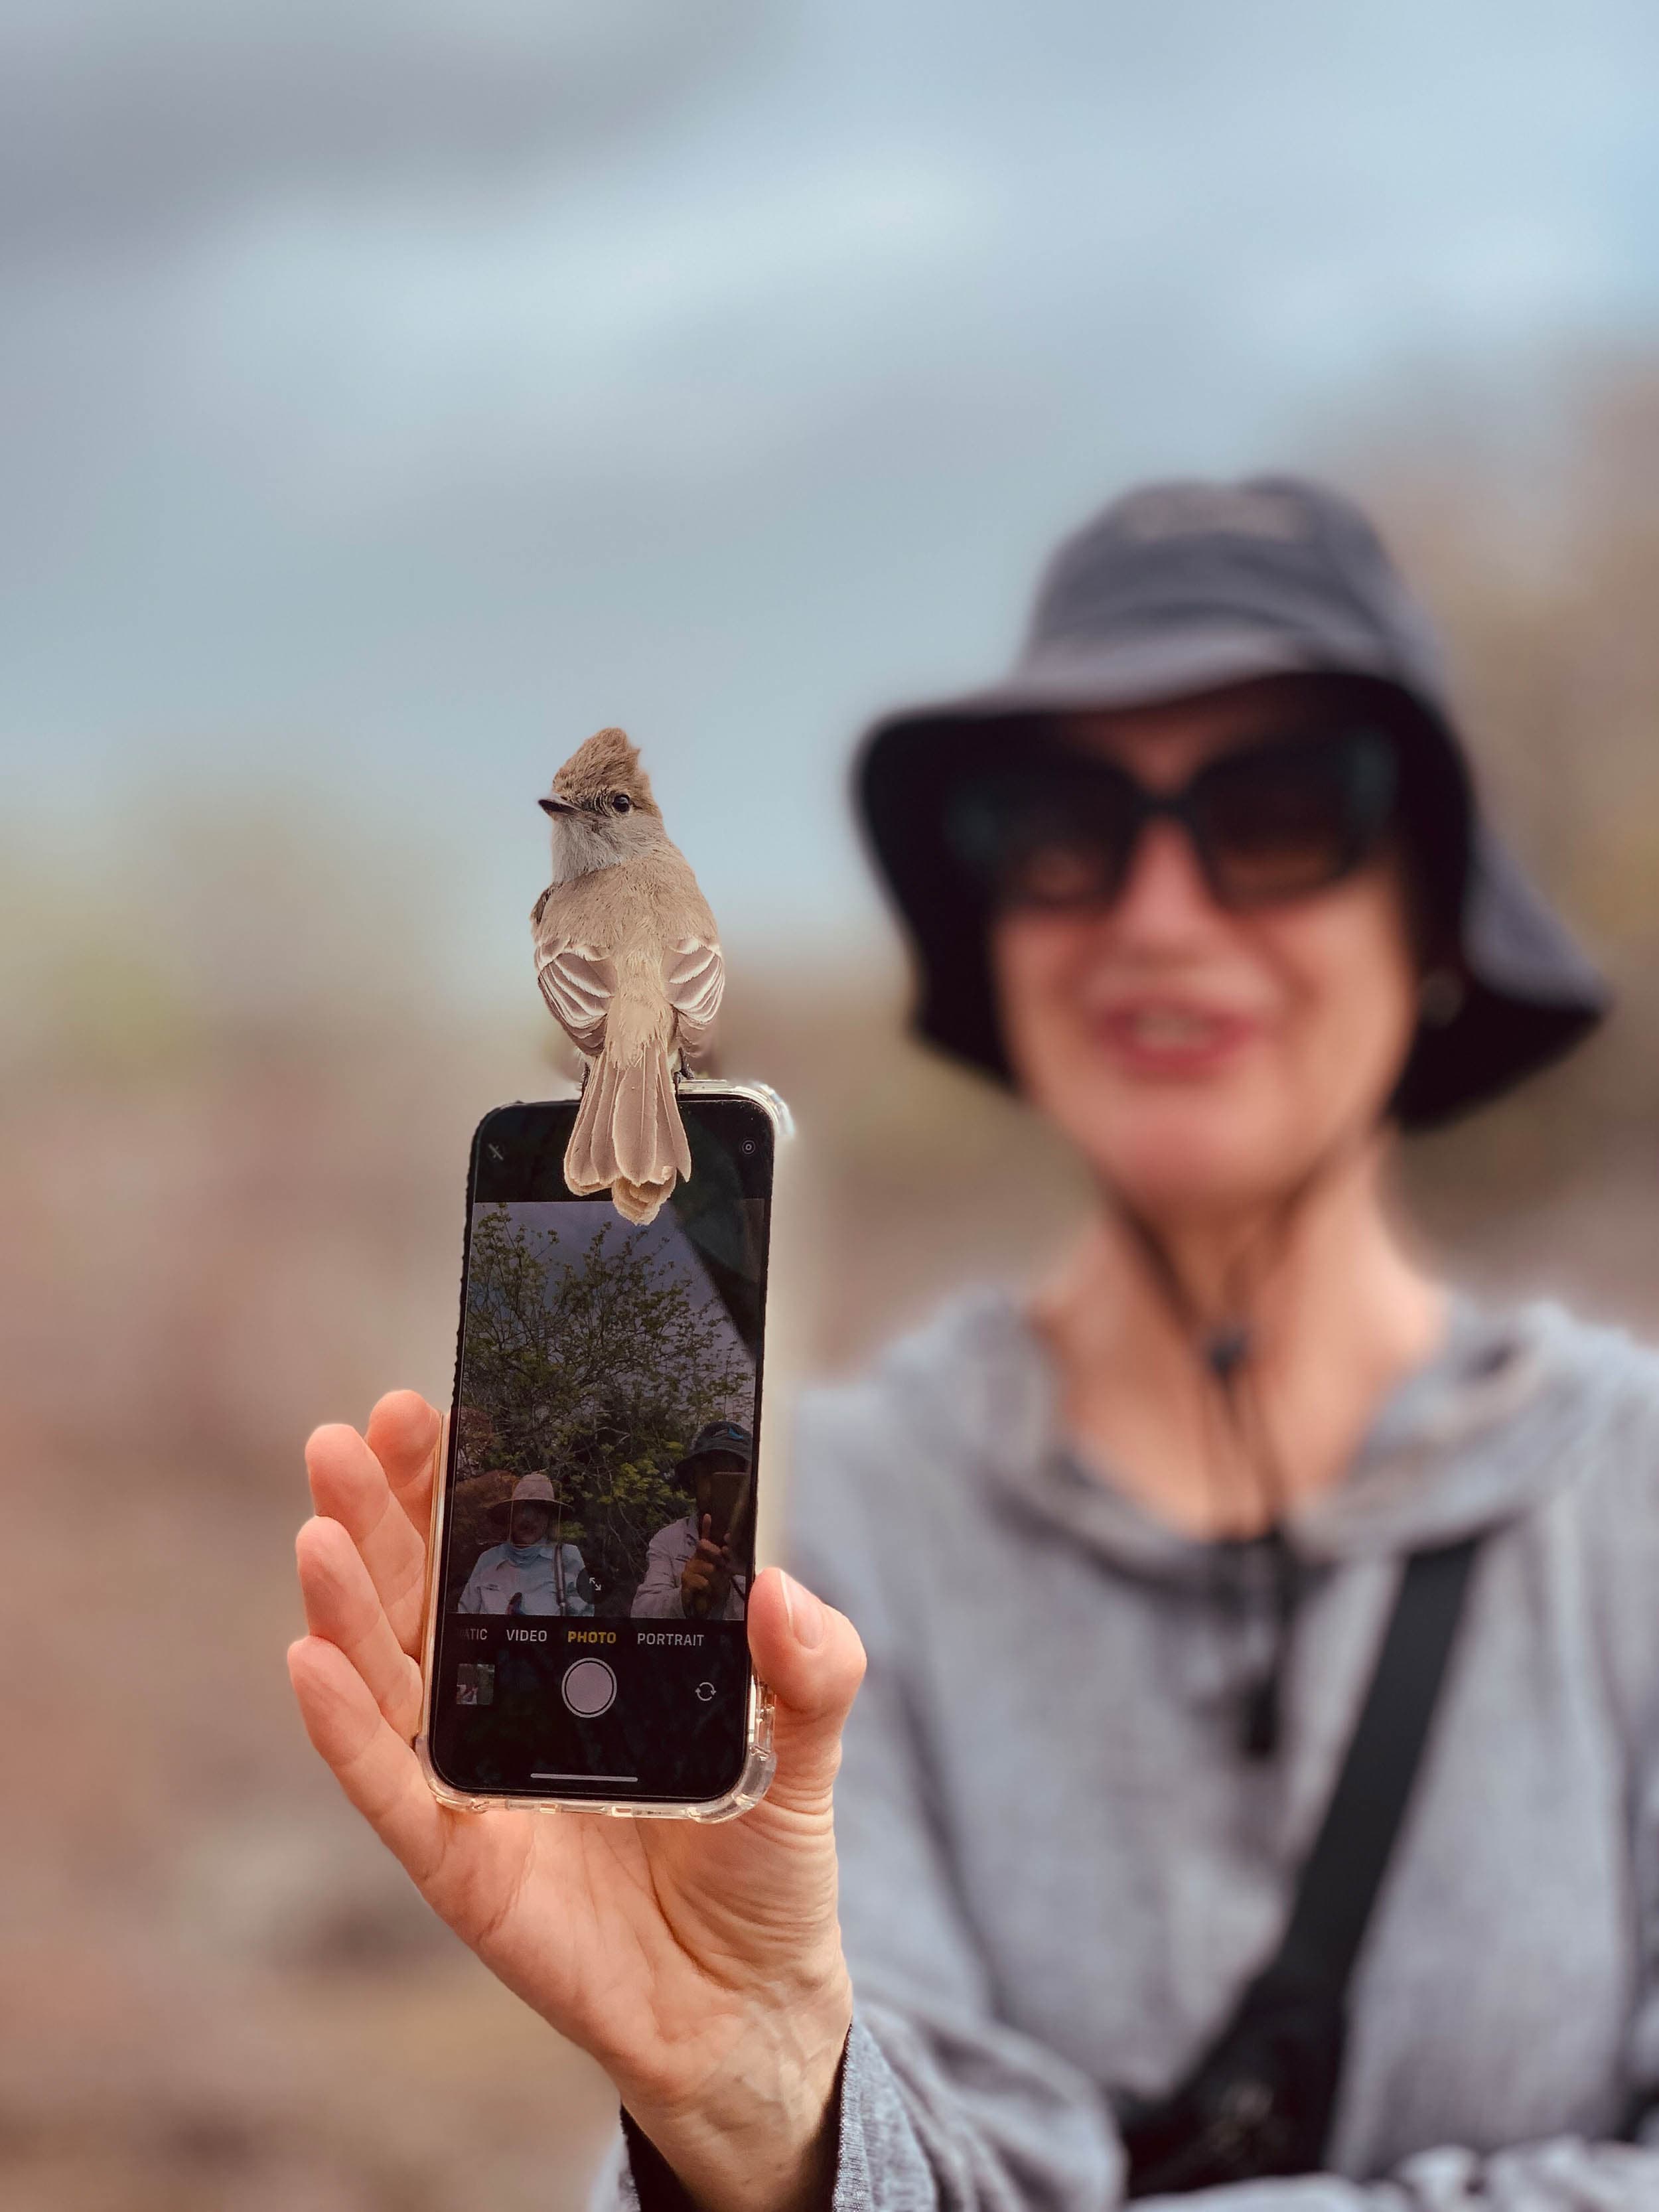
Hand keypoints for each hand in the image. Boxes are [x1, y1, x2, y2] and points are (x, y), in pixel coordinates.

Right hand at [289, 1394, 863, 2211]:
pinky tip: (309, 1661)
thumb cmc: (761, 1863)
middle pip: (426, 1595)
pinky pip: (392, 1788)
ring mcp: (475, 1782)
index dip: (462, 1482)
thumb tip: (780, 1589)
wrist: (749, 2006)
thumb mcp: (802, 1754)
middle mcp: (510, 1705)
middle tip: (349, 1435)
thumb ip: (810, 1672)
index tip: (436, 1406)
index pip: (506, 1551)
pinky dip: (347, 1730)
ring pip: (391, 1677)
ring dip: (346, 1602)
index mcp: (577, 1657)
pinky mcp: (463, 1864)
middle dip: (384, 1514)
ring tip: (320, 1528)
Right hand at [681, 1514, 734, 1617]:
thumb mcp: (722, 1571)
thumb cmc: (713, 1586)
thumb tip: (726, 1545)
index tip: (708, 1516)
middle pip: (704, 1546)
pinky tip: (708, 1591)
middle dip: (717, 1554)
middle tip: (723, 1565)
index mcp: (704, 1554)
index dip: (706, 1527)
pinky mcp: (686, 1580)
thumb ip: (724, 1558)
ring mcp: (689, 1568)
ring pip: (709, 1568)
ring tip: (716, 1584)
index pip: (704, 1537)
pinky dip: (709, 1589)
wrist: (700, 1604)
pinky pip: (704, 1582)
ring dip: (717, 1578)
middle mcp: (695, 1558)